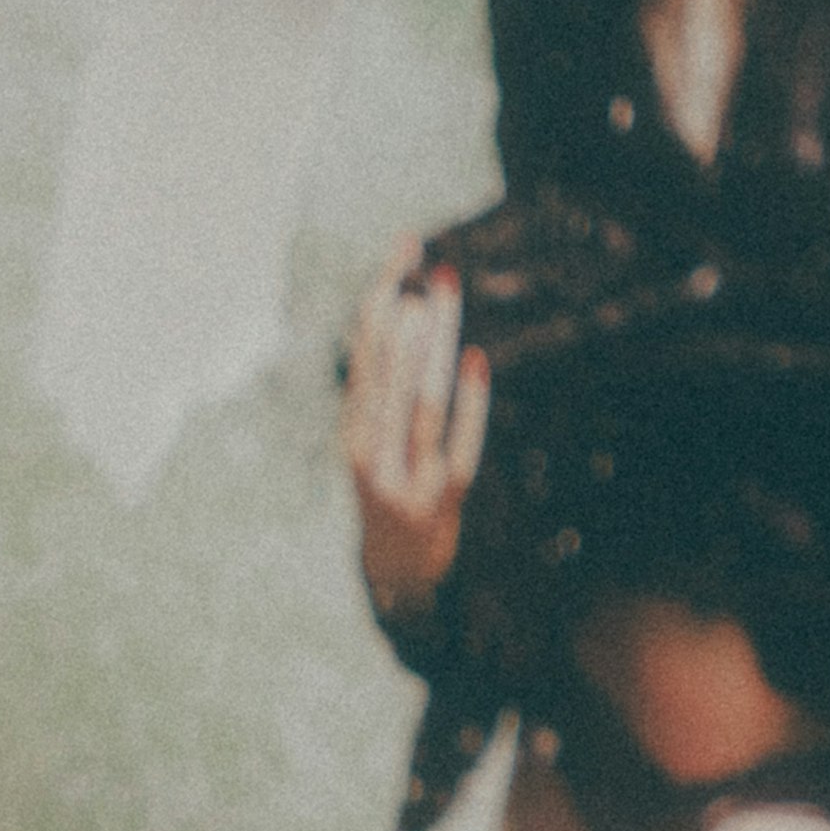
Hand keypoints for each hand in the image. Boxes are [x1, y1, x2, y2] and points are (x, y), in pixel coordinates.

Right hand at [341, 251, 486, 619]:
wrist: (396, 578)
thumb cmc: (389, 493)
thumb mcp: (374, 445)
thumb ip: (383, 390)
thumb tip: (402, 309)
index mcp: (352, 437)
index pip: (363, 358)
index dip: (380, 302)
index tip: (402, 251)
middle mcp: (373, 458)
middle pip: (390, 376)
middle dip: (409, 318)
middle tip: (428, 269)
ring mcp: (409, 481)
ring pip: (422, 403)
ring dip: (434, 347)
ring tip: (443, 297)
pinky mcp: (446, 501)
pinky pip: (460, 446)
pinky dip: (470, 405)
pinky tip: (477, 361)